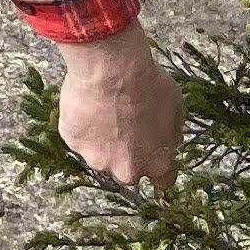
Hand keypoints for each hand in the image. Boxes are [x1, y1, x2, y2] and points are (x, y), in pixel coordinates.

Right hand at [55, 23, 180, 191]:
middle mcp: (126, 170)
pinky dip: (82, 124)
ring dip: (102, 139)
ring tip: (103, 108)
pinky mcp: (73, 142)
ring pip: (100, 153)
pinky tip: (87, 103)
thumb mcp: (176, 108)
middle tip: (124, 123)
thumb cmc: (146, 84)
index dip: (157, 165)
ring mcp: (96, 158)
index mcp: (157, 163)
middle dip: (126, 152)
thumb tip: (166, 141)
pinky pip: (78, 136)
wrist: (111, 69)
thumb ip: (171, 134)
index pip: (162, 181)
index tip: (152, 154)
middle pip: (127, 170)